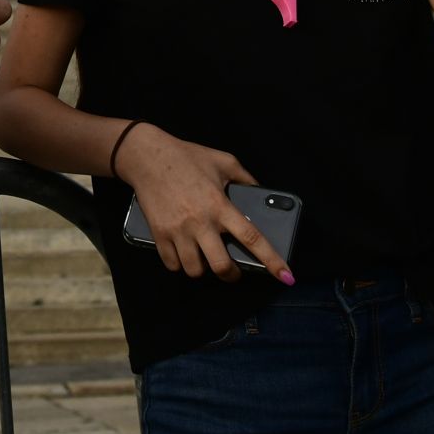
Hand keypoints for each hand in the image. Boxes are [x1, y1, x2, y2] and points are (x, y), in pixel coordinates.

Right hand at [117, 125, 294, 283]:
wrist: (147, 156)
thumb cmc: (186, 156)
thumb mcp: (223, 161)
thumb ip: (245, 178)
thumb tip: (261, 193)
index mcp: (220, 205)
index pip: (252, 238)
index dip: (272, 261)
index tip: (286, 277)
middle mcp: (200, 222)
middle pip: (221, 266)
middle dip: (231, 275)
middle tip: (232, 271)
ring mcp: (178, 230)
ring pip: (195, 270)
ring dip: (203, 270)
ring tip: (204, 259)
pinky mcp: (159, 234)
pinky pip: (172, 264)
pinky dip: (180, 264)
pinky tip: (184, 254)